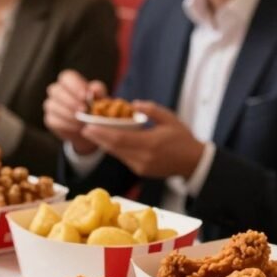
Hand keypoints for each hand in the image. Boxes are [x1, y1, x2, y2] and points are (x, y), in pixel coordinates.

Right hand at [43, 69, 106, 154]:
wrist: (89, 127)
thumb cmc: (94, 106)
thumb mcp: (100, 97)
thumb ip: (98, 91)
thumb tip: (94, 89)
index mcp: (69, 81)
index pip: (67, 78)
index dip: (75, 86)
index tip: (85, 96)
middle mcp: (56, 90)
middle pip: (57, 91)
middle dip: (71, 101)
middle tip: (83, 110)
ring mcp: (51, 105)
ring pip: (53, 106)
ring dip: (68, 114)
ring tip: (82, 121)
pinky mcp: (50, 119)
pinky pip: (54, 120)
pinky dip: (66, 124)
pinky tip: (77, 127)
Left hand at [81, 101, 204, 178]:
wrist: (192, 163)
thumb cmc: (183, 139)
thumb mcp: (170, 119)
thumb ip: (151, 110)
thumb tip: (134, 105)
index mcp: (151, 143)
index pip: (120, 139)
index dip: (102, 133)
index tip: (89, 126)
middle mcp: (144, 157)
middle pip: (114, 148)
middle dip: (97, 138)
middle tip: (84, 128)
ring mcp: (141, 167)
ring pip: (117, 154)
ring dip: (104, 143)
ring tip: (93, 132)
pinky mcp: (140, 171)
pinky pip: (123, 158)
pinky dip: (114, 149)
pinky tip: (108, 141)